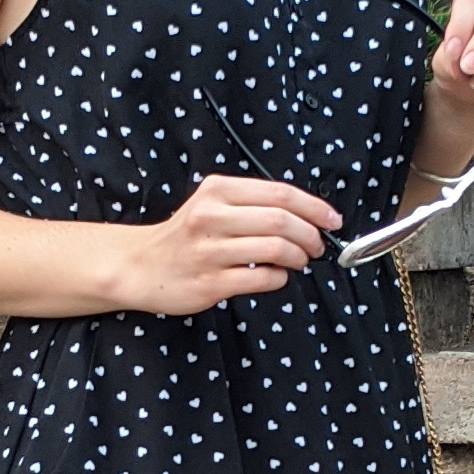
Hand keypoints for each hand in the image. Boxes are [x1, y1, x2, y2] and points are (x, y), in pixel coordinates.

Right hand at [118, 172, 340, 311]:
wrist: (141, 265)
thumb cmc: (185, 235)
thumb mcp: (212, 203)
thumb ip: (252, 203)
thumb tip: (306, 214)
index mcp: (217, 191)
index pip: (280, 193)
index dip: (315, 208)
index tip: (331, 220)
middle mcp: (211, 217)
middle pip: (282, 221)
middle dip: (311, 235)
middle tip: (317, 246)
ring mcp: (210, 251)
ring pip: (276, 250)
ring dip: (299, 257)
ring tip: (299, 261)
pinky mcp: (211, 283)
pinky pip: (263, 279)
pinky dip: (280, 278)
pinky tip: (276, 276)